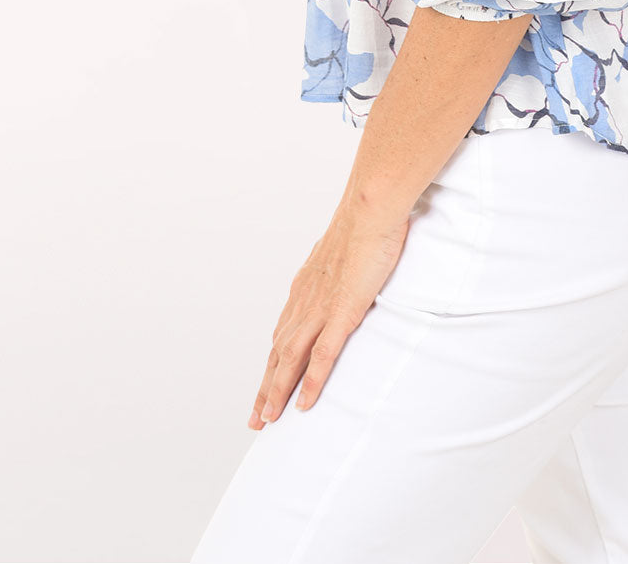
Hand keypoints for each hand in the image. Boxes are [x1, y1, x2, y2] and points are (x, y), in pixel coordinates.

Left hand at [247, 191, 411, 427]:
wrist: (371, 206)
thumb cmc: (366, 219)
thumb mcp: (346, 247)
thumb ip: (341, 266)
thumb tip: (349, 268)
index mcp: (306, 285)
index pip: (283, 332)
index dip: (273, 362)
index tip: (267, 385)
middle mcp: (305, 300)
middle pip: (278, 352)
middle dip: (265, 387)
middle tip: (256, 419)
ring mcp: (321, 308)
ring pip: (290, 360)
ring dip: (277, 392)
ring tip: (269, 421)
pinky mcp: (341, 312)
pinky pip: (322, 356)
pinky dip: (310, 384)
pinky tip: (302, 405)